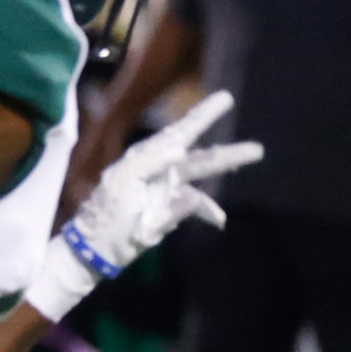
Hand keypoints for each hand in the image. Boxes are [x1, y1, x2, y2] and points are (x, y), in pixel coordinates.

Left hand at [74, 89, 261, 264]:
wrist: (95, 252)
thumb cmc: (107, 221)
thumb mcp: (124, 190)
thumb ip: (152, 164)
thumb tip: (182, 151)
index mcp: (145, 160)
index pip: (178, 132)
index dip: (200, 117)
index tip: (224, 102)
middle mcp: (157, 167)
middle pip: (192, 142)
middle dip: (211, 123)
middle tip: (229, 99)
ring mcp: (163, 186)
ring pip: (198, 168)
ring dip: (225, 161)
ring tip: (255, 152)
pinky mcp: (166, 205)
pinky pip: (192, 201)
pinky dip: (206, 207)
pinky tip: (219, 219)